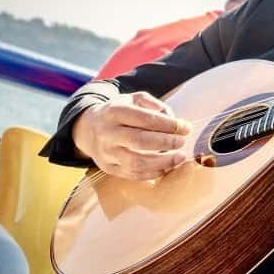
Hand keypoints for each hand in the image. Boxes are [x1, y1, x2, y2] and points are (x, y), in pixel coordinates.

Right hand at [72, 91, 191, 180]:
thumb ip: (153, 104)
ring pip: (136, 162)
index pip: (145, 119)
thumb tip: (172, 118)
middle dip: (166, 142)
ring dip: (162, 162)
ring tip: (179, 157)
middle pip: (140, 140)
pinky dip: (153, 173)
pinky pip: (133, 174)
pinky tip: (167, 167)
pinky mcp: (108, 168)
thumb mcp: (132, 99)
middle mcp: (108, 133)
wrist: (87, 129)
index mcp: (114, 111)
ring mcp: (106, 153)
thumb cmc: (118, 113)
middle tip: (182, 141)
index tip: (186, 127)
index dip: (169, 125)